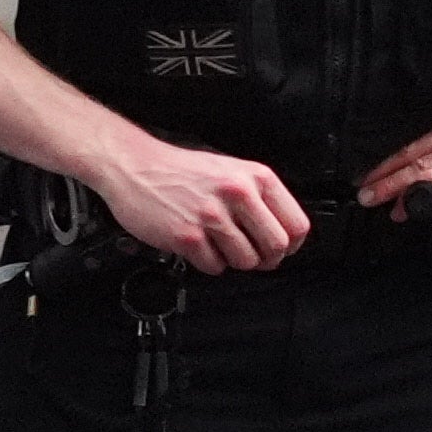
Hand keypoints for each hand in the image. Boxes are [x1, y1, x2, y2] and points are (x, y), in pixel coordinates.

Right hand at [91, 132, 309, 275]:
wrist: (135, 165)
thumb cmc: (183, 170)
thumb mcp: (232, 170)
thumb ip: (260, 197)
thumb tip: (283, 233)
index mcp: (256, 177)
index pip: (296, 224)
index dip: (291, 244)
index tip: (282, 249)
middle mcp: (237, 194)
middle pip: (276, 246)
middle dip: (266, 258)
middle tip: (253, 256)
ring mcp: (211, 216)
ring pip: (246, 261)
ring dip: (235, 261)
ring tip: (220, 246)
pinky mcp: (186, 235)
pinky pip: (214, 266)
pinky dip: (209, 262)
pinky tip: (199, 246)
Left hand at [355, 117, 431, 224]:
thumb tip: (428, 186)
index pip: (420, 145)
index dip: (392, 165)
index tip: (374, 179)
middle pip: (416, 154)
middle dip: (385, 175)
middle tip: (365, 191)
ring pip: (424, 165)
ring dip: (394, 184)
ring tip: (377, 198)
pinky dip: (419, 189)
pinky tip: (406, 201)